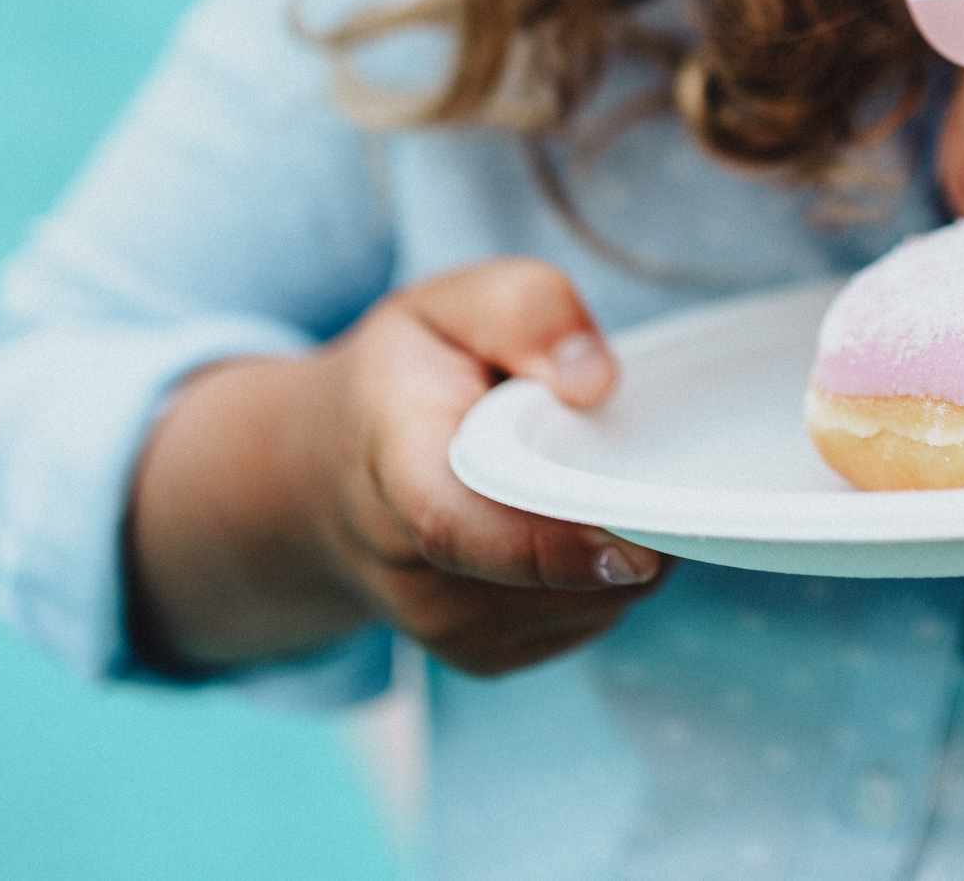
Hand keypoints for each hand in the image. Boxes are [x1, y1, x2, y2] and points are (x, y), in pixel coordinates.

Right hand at [127, 260, 666, 677]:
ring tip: (589, 473)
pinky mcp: (486, 658)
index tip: (636, 546)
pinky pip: (590, 620)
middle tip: (637, 447)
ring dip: (623, 544)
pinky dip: (608, 573)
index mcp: (396, 470)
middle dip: (623, 522)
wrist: (325, 475)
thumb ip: (525, 312)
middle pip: (551, 574)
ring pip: (590, 603)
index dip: (553, 545)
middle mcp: (413, 573)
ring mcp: (448, 630)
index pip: (460, 528)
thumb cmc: (405, 380)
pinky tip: (576, 520)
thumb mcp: (450, 306)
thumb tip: (595, 383)